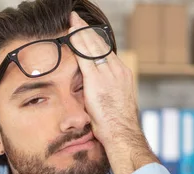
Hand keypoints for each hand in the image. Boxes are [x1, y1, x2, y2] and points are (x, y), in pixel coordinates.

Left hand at [69, 12, 157, 173]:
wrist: (122, 134)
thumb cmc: (117, 126)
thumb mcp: (112, 104)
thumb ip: (103, 94)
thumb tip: (91, 94)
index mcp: (122, 75)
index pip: (107, 52)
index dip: (95, 40)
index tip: (87, 32)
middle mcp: (117, 71)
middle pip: (100, 44)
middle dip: (87, 30)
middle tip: (77, 19)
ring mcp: (108, 74)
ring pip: (93, 46)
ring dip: (81, 32)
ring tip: (72, 21)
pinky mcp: (97, 80)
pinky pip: (86, 56)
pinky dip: (78, 43)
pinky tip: (71, 34)